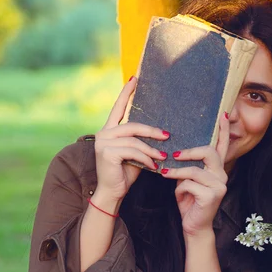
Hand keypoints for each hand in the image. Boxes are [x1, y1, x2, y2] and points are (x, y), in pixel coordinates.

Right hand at [93, 77, 169, 204]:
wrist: (112, 192)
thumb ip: (140, 140)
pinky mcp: (106, 152)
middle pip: (132, 125)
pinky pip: (132, 151)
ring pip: (134, 140)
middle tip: (167, 136)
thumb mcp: (135, 153)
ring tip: (163, 156)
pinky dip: (145, 158)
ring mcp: (103, 142)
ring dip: (151, 149)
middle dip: (152, 131)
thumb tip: (161, 131)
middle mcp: (103, 133)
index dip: (126, 93)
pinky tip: (153, 165)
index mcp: (109, 130)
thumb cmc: (125, 173)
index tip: (135, 78)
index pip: (118, 108)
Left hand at [161, 113, 229, 236]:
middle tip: (173, 154)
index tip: (222, 114)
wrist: (194, 227)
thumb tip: (175, 151)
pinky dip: (180, 187)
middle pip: (210, 152)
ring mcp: (219, 185)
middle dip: (190, 151)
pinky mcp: (212, 196)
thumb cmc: (190, 202)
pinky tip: (177, 193)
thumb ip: (188, 166)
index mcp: (217, 169)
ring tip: (164, 172)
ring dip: (178, 171)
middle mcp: (222, 175)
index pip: (222, 145)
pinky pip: (191, 183)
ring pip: (197, 168)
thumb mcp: (187, 180)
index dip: (222, 130)